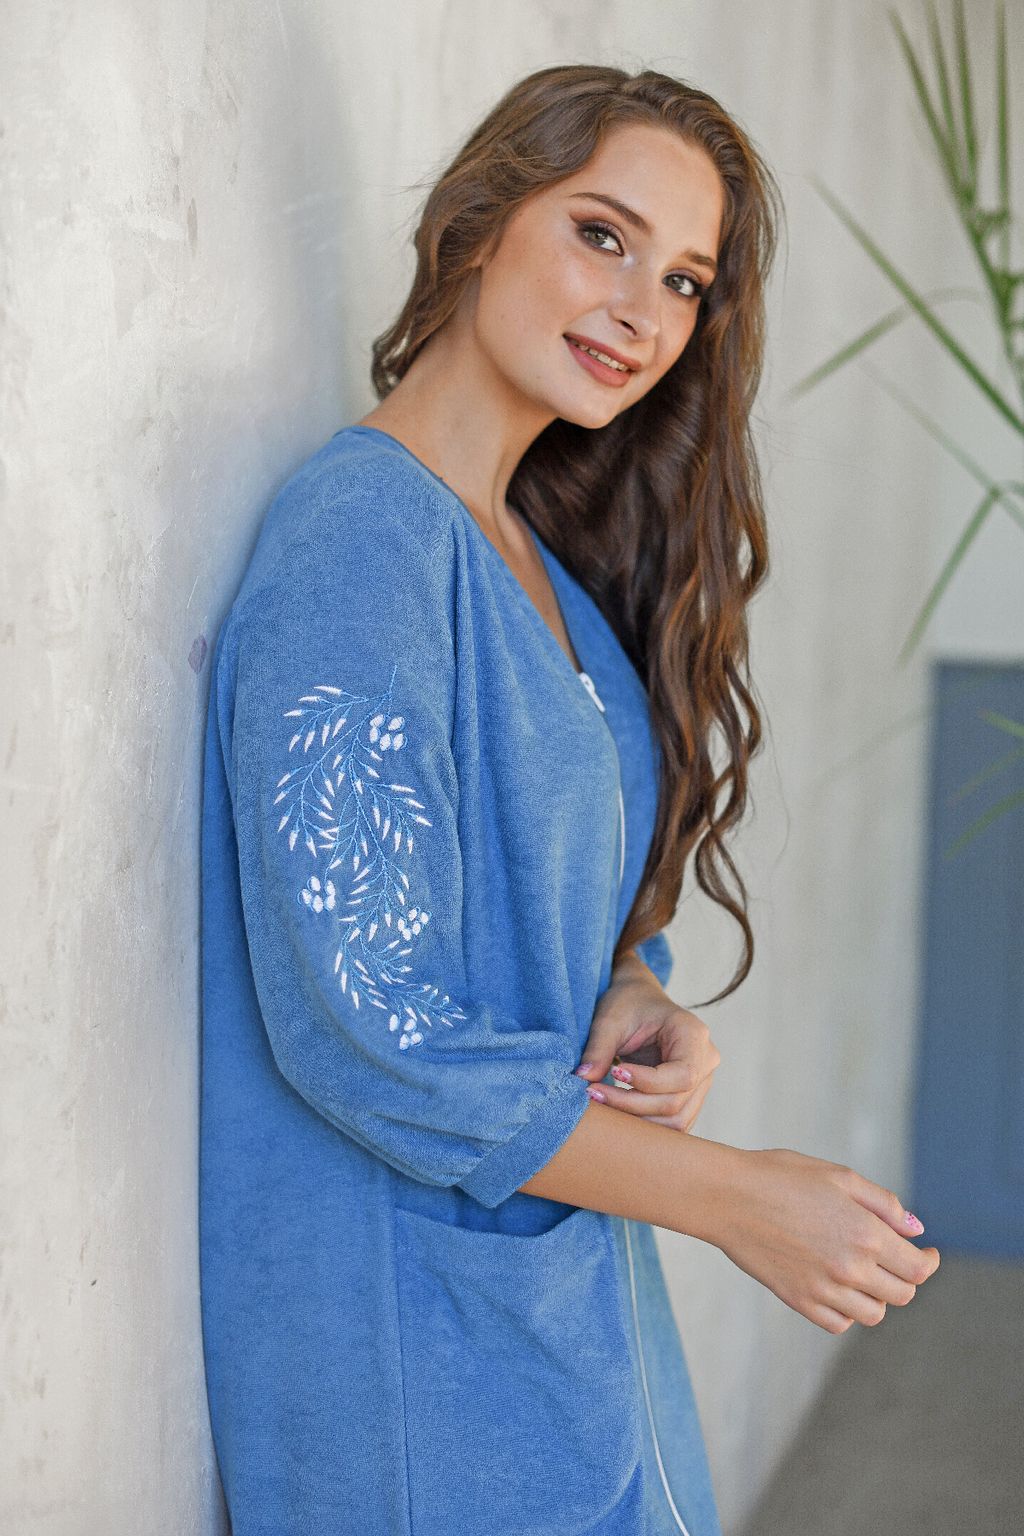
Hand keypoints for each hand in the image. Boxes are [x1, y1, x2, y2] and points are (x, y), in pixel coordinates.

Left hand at [574, 951, 720, 1130]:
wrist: (638, 1002)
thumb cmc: (628, 1004)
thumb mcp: (610, 1019)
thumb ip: (598, 1049)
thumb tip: (583, 1079)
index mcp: (694, 1035)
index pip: (682, 1075)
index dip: (647, 1083)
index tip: (614, 1072)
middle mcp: (706, 1062)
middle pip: (676, 1103)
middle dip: (632, 1105)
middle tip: (593, 1093)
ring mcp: (701, 1083)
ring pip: (675, 1120)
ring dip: (636, 1120)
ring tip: (601, 1102)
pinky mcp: (688, 1098)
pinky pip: (671, 1122)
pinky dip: (643, 1123)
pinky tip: (615, 1109)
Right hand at [712, 1145, 941, 1332]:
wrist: (728, 1196)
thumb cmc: (781, 1176)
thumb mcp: (838, 1175)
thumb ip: (883, 1204)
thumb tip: (916, 1230)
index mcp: (866, 1233)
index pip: (918, 1269)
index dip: (929, 1262)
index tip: (927, 1253)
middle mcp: (851, 1267)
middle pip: (902, 1294)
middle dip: (905, 1277)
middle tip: (895, 1260)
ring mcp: (824, 1289)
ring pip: (873, 1314)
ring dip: (877, 1296)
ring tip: (865, 1273)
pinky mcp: (799, 1301)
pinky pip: (840, 1323)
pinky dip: (848, 1312)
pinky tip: (839, 1287)